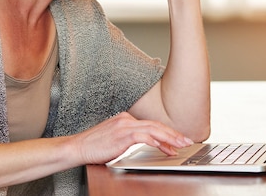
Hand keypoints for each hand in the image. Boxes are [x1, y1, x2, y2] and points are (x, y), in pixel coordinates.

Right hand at [72, 112, 193, 164]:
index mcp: (125, 119)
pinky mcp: (122, 134)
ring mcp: (124, 126)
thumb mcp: (115, 139)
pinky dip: (155, 141)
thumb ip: (130, 138)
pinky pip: (143, 136)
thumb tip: (148, 143)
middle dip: (173, 133)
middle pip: (155, 125)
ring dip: (169, 138)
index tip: (178, 139)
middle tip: (187, 141)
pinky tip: (163, 147)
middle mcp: (126, 119)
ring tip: (180, 145)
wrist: (79, 147)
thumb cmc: (95, 146)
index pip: (151, 124)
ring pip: (153, 129)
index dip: (167, 132)